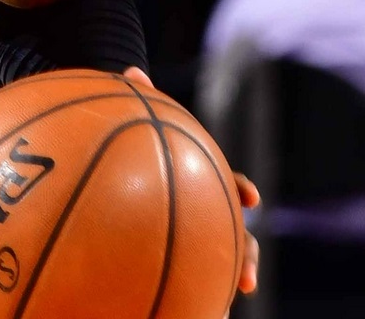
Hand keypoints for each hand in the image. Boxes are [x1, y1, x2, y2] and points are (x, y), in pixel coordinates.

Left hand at [125, 66, 261, 294]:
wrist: (114, 171)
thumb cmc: (125, 146)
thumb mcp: (128, 124)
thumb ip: (134, 101)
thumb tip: (131, 71)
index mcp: (200, 179)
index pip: (230, 184)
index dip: (241, 189)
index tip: (250, 197)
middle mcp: (203, 211)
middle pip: (236, 237)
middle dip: (244, 259)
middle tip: (247, 279)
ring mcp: (192, 238)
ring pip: (214, 268)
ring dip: (218, 292)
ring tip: (216, 315)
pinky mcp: (175, 261)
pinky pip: (182, 282)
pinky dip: (183, 300)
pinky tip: (181, 316)